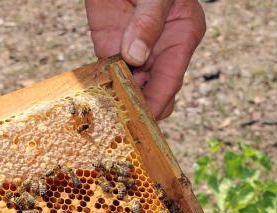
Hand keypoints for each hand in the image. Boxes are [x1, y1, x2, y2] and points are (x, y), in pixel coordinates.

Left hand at [85, 0, 205, 119]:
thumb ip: (148, 21)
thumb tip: (136, 56)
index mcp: (183, 36)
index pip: (171, 79)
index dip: (158, 102)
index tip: (145, 121)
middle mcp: (161, 50)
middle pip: (153, 92)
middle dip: (140, 110)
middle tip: (123, 126)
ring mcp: (135, 52)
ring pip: (130, 89)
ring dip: (119, 104)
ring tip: (107, 122)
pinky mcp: (111, 50)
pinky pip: (107, 76)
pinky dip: (101, 90)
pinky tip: (94, 104)